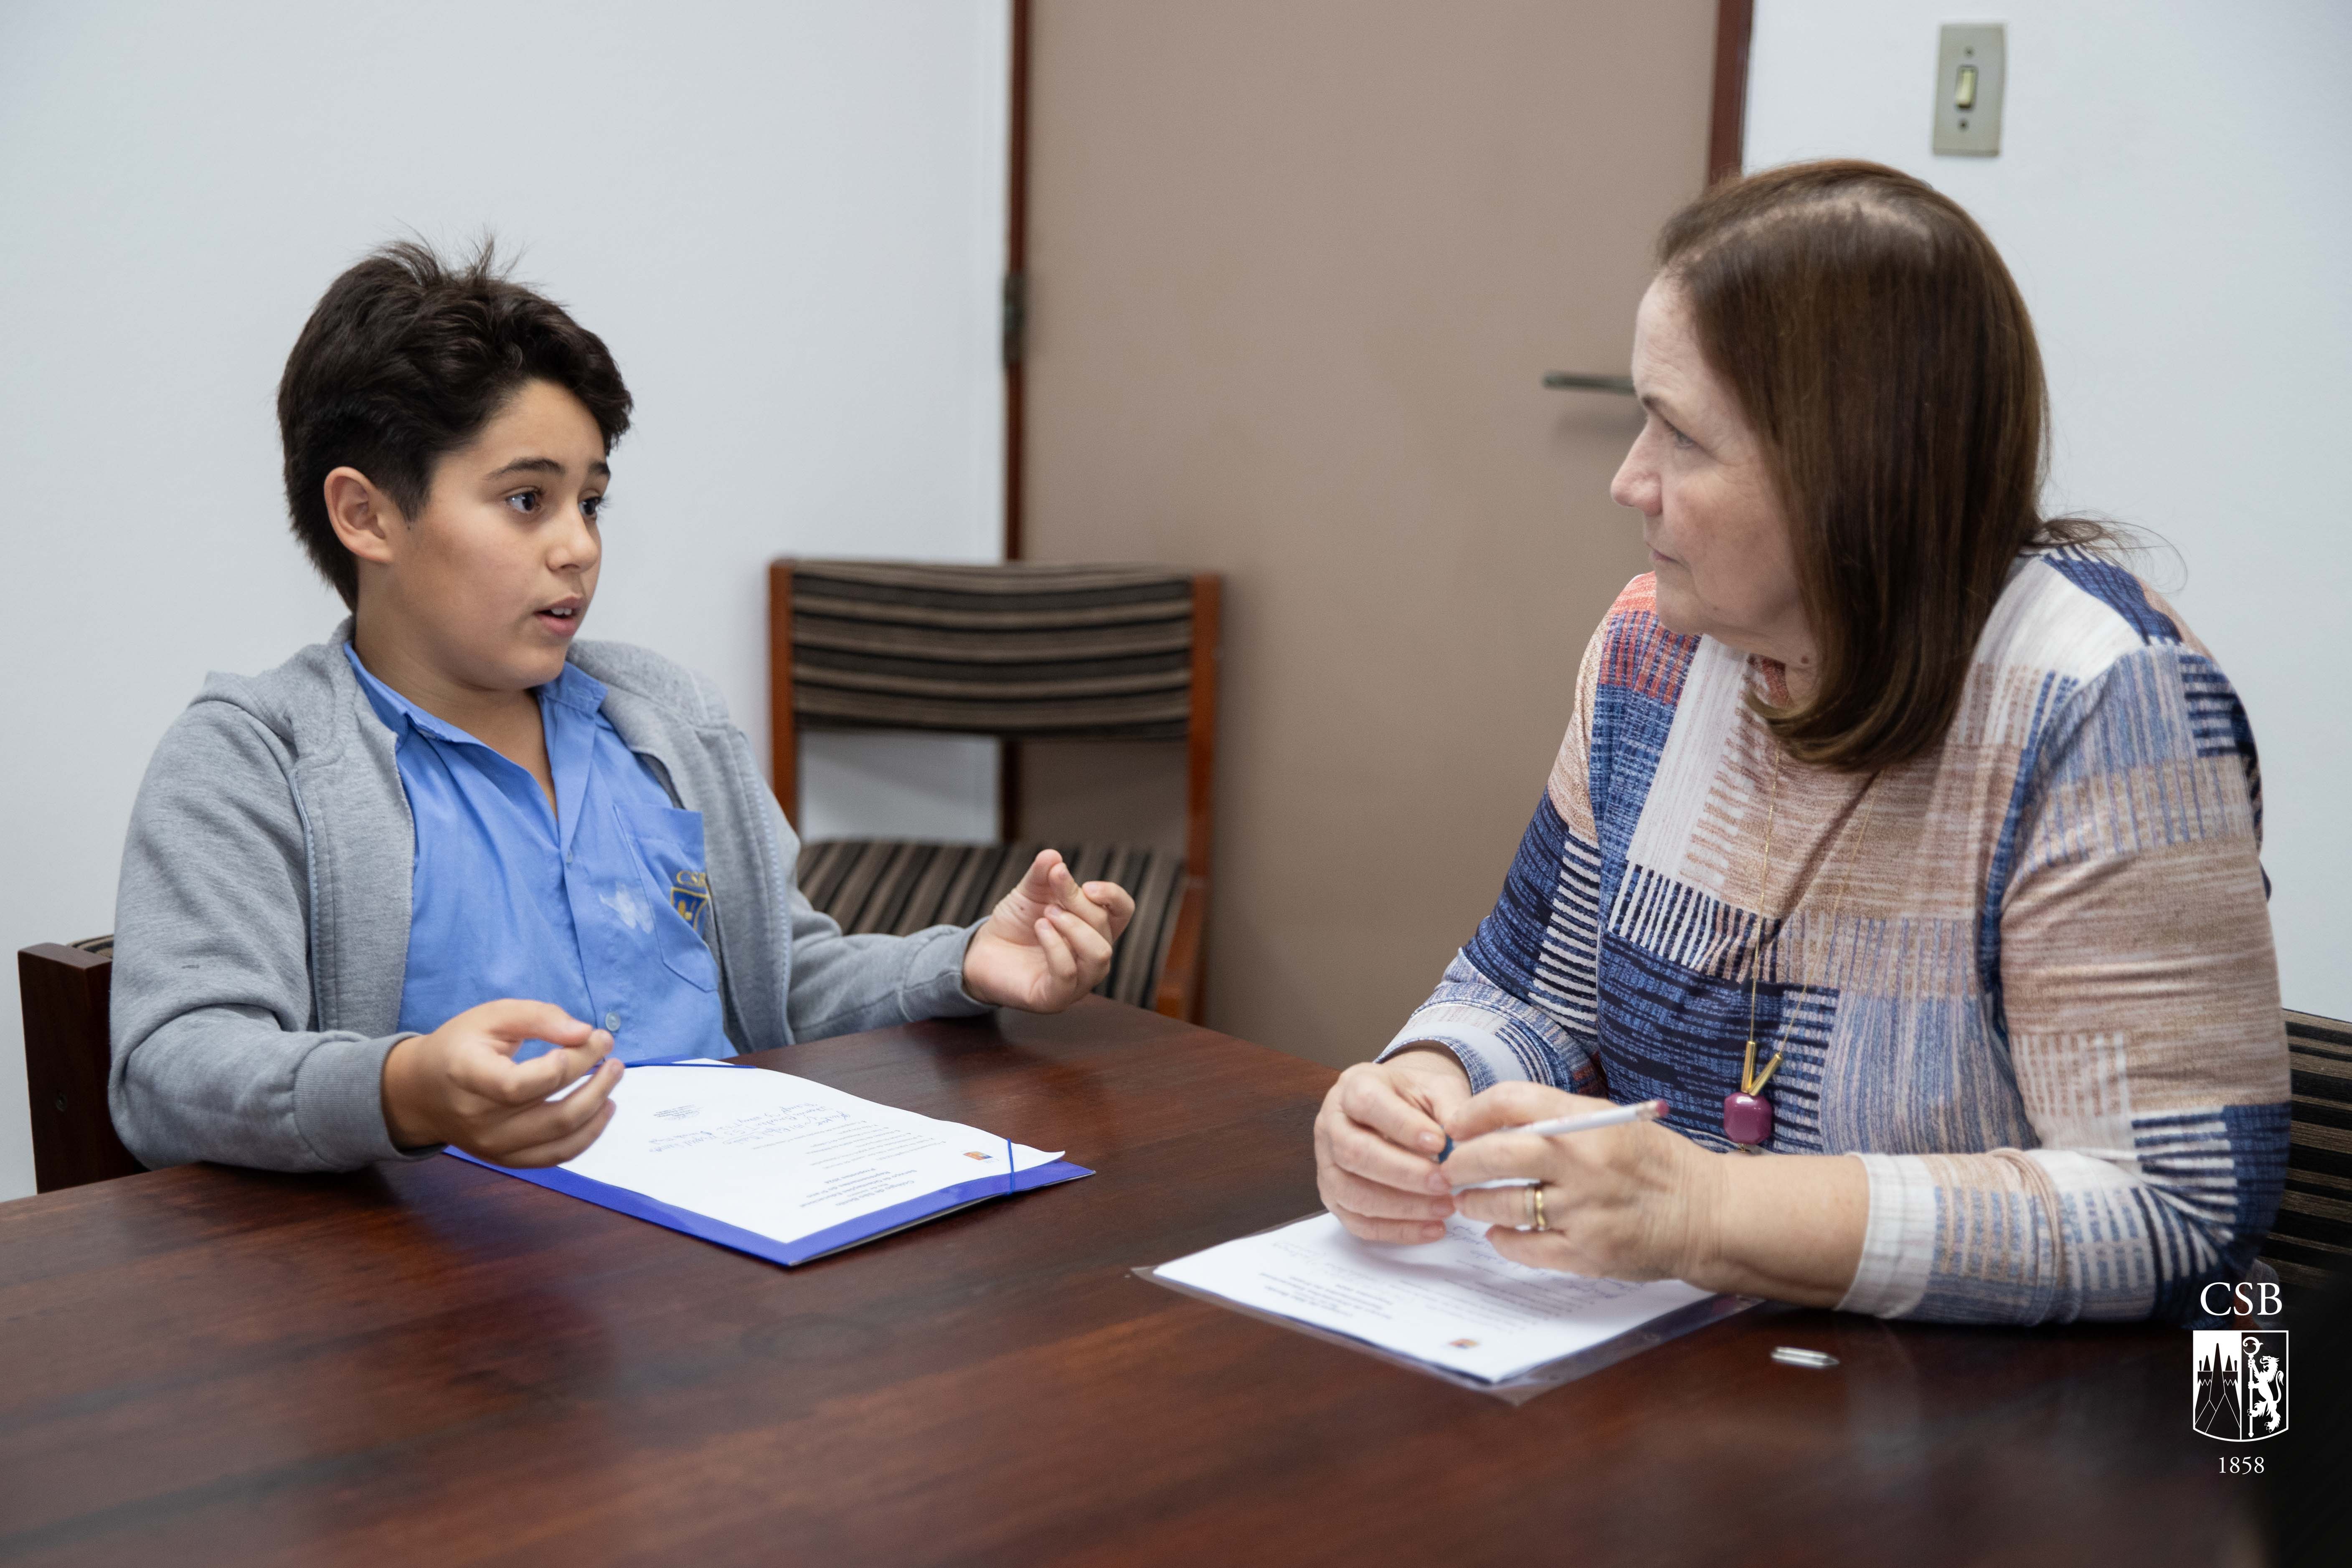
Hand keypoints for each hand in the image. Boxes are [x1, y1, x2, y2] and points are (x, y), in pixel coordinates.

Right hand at [380, 999, 621, 1165]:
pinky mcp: (505, 1159)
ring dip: (598, 1107)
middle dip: (595, 1082)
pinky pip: (556, 1156)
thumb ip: (537, 1017)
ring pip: (561, 1138)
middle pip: (551, 1112)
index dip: (559, 1067)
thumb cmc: (460, 1046)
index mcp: (466, 1076)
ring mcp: (492, 1146)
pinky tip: (604, 1108)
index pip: (516, 1086)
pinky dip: (588, 1134)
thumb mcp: (492, 1016)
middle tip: (612, 1054)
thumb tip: (584, 1032)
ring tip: (613, 1075)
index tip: (586, 1039)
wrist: (422, 1093)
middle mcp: (478, 1119)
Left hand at [961, 849, 1136, 1011]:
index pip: (1123, 911)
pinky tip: (1040, 929)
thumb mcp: (1028, 893)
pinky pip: (1068, 974)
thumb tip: (1053, 856)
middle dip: (1077, 904)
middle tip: (1050, 898)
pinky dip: (1056, 946)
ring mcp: (1077, 982)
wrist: (982, 953)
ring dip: (1073, 927)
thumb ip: (1043, 875)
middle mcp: (1092, 957)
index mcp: (1094, 929)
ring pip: (1099, 955)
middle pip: (1105, 926)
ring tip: (1046, 915)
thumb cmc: (1014, 925)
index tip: (1085, 885)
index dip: (1112, 895)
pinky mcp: (1055, 998)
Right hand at [1314, 1046, 1474, 1242]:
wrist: (1397, 1107)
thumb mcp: (1436, 1088)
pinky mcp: (1334, 1198)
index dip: (1402, 1126)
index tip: (1441, 1142)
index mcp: (1353, 1087)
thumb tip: (1463, 1142)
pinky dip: (1397, 1231)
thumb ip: (1451, 1108)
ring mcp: (1327, 1164)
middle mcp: (1331, 1125)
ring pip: (1352, 1193)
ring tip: (1445, 1207)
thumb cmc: (1415, 1098)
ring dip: (1402, 1206)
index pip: (1367, 1104)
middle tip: (1445, 1182)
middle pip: (1354, 1152)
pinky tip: (1433, 1229)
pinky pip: (1359, 1223)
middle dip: (1403, 1173)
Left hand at [1439, 1082, 1717, 1280]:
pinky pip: (1525, 1248)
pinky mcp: (1587, 1252)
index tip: (1456, 1126)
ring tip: (1468, 1201)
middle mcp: (1583, 1163)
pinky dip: (1503, 1241)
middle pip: (1494, 1155)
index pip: (1512, 1101)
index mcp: (1589, 1122)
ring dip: (1475, 1203)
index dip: (1473, 1112)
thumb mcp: (1612, 1121)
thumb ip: (1558, 1117)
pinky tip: (1498, 1234)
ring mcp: (1584, 1211)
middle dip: (1459, 1163)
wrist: (1708, 1215)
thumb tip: (1491, 1123)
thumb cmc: (1656, 1164)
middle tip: (1447, 1169)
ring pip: (1503, 1205)